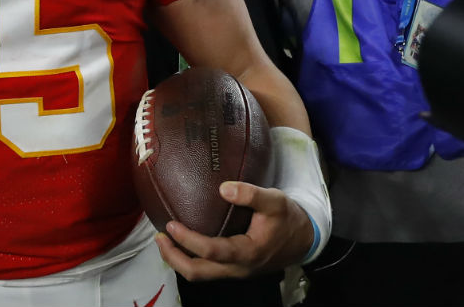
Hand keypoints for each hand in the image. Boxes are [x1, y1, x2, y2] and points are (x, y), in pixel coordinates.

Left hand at [155, 181, 313, 279]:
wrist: (305, 239)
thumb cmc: (288, 218)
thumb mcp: (275, 200)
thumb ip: (251, 194)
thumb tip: (223, 188)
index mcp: (247, 253)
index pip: (210, 251)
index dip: (187, 240)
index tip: (170, 225)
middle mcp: (238, 268)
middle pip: (197, 273)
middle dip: (173, 258)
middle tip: (158, 237)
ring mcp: (235, 271)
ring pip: (200, 275)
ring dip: (178, 260)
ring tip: (163, 240)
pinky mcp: (234, 269)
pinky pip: (206, 270)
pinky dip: (190, 259)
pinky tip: (182, 242)